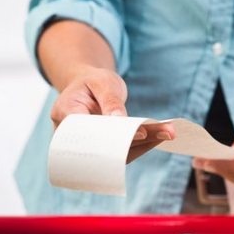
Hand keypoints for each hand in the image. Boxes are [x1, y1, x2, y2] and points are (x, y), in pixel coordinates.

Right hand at [50, 66, 174, 162]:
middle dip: (137, 141)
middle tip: (165, 133)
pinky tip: (161, 134)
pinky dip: (144, 144)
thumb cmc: (92, 81)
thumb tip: (118, 120)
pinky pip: (124, 152)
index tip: (140, 133)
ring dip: (145, 144)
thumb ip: (109, 99)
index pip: (89, 131)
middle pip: (106, 146)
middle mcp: (73, 136)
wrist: (88, 87)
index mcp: (64, 113)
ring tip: (169, 132)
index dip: (114, 136)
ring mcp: (89, 147)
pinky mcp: (105, 151)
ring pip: (117, 153)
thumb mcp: (102, 81)